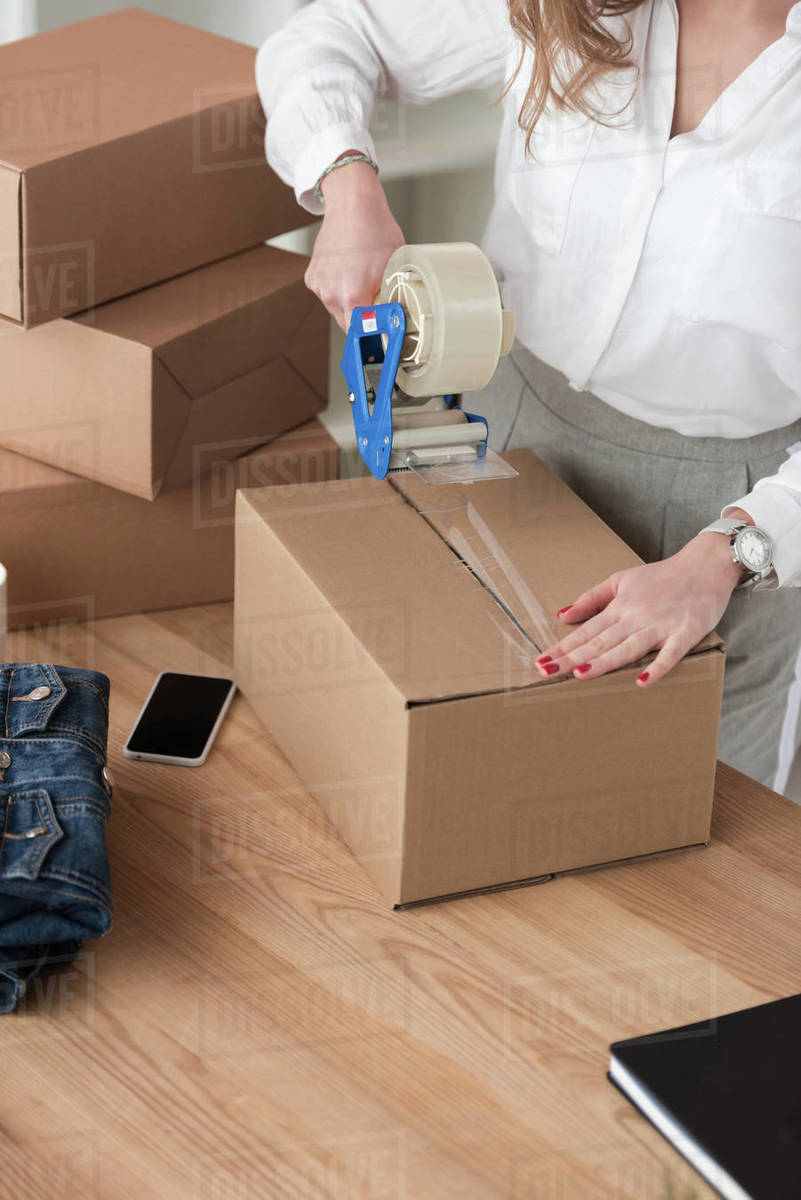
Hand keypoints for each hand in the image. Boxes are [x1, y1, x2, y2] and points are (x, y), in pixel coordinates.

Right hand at [305, 158, 404, 332]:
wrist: (352, 203)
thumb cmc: (376, 230)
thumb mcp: (394, 268)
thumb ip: (390, 299)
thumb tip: (393, 320)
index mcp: (353, 297)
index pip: (361, 336)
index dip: (372, 338)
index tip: (380, 339)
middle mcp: (331, 295)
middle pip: (348, 325)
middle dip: (363, 320)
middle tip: (376, 303)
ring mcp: (319, 287)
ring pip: (337, 310)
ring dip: (350, 304)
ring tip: (361, 279)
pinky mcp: (312, 278)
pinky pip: (327, 294)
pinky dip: (338, 289)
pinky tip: (348, 271)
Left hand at [536, 530, 746, 686]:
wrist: (706, 565)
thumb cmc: (662, 576)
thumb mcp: (622, 580)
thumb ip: (592, 598)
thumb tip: (562, 615)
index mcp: (620, 606)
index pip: (586, 631)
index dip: (563, 646)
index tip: (541, 661)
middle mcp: (636, 617)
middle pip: (600, 641)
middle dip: (572, 657)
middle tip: (547, 672)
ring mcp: (660, 625)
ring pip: (628, 647)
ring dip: (604, 661)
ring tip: (580, 674)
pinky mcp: (685, 633)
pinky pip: (670, 654)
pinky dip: (657, 667)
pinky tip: (642, 681)